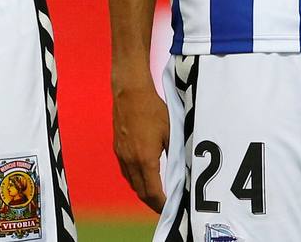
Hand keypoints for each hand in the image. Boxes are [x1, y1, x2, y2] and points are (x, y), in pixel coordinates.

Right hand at [112, 77, 168, 211]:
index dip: (162, 204)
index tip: (171, 208)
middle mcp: (130, 161)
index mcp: (145, 159)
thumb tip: (183, 170)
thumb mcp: (171, 132)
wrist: (130, 92)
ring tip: (156, 193)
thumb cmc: (152, 110)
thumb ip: (175, 153)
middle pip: (140, 192)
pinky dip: (135, 179)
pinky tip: (143, 175)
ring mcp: (122, 155)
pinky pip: (126, 171)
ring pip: (132, 183)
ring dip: (143, 191)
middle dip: (153, 202)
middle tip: (165, 205)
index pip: (152, 192)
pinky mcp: (118, 148)